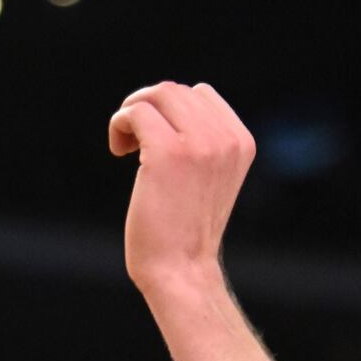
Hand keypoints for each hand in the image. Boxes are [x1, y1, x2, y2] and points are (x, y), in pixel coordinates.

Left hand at [108, 81, 255, 292]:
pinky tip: (120, 151)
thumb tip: (162, 103)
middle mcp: (226, 139)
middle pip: (174, 91)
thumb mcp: (209, 177)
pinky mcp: (167, 153)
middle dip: (146, 108)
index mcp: (241, 142)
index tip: (155, 139)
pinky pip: (135, 113)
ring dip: (131, 113)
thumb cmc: (185, 227)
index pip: (201, 94)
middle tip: (133, 142)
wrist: (181, 268)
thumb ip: (202, 141)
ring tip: (126, 145)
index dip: (170, 110)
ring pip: (155, 95)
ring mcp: (199, 144)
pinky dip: (119, 124)